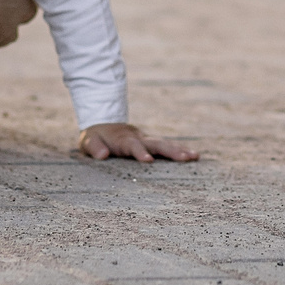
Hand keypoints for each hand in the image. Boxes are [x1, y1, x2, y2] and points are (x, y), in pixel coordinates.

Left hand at [78, 123, 198, 162]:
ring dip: (180, 150)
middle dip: (171, 151)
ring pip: (165, 145)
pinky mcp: (151, 144)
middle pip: (156, 144)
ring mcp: (147, 140)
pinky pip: (166, 148)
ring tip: (195, 157)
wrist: (104, 124)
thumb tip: (102, 155)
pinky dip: (179, 151)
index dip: (140, 152)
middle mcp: (139, 138)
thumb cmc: (96, 137)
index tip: (148, 161)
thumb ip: (94, 147)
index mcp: (123, 139)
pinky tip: (193, 157)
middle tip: (186, 158)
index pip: (133, 146)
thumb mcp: (88, 141)